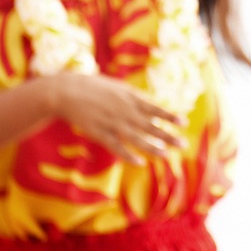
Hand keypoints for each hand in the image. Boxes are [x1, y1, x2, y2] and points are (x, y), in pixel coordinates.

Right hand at [48, 73, 186, 165]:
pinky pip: (117, 147)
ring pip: (137, 138)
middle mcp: (125, 111)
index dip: (169, 116)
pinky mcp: (100, 133)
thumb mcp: (116, 87)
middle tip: (183, 144)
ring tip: (166, 155)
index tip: (184, 122)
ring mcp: (113, 123)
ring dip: (152, 147)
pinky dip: (128, 155)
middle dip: (168, 136)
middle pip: (150, 126)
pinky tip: (140, 162)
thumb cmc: (92, 87)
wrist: (66, 92)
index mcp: (129, 97)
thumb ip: (133, 97)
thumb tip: (149, 105)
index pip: (154, 108)